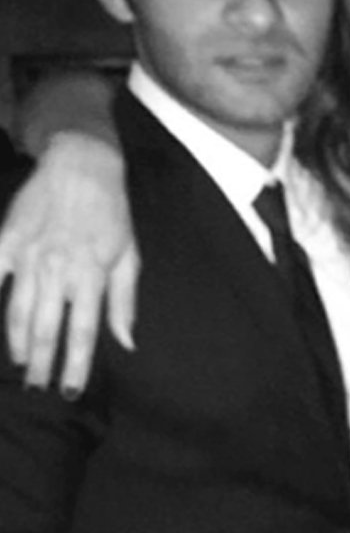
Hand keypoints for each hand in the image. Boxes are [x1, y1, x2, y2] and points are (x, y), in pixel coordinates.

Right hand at [0, 132, 137, 394]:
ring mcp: (28, 257)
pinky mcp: (5, 241)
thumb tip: (127, 342)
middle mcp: (58, 270)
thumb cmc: (111, 212)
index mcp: (92, 275)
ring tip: (21, 366)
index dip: (75, 365)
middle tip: (38, 389)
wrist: (81, 166)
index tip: (69, 391)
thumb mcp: (129, 254)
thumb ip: (125, 301)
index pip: (82, 331)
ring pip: (18, 311)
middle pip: (47, 329)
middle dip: (42, 364)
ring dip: (19, 343)